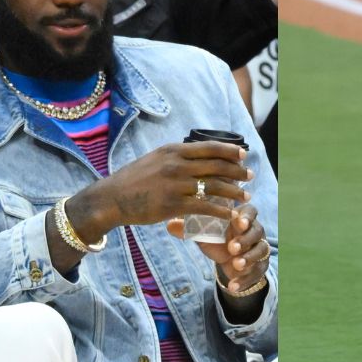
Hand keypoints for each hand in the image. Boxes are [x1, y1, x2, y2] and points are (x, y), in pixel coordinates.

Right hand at [69, 141, 252, 241]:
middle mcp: (176, 165)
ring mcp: (175, 185)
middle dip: (237, 171)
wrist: (111, 199)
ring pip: (214, 187)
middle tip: (250, 176)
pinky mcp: (173, 205)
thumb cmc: (133, 180)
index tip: (243, 154)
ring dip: (234, 192)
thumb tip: (195, 156)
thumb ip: (175, 158)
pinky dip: (221, 211)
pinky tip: (231, 214)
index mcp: (173, 151)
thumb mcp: (154, 160)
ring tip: (246, 196)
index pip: (209, 147)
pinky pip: (204, 208)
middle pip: (216, 166)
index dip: (230, 150)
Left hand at [169, 203, 269, 292]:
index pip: (250, 211)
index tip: (237, 222)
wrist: (229, 260)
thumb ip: (189, 229)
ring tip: (236, 265)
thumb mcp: (204, 234)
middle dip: (245, 239)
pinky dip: (245, 280)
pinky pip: (257, 272)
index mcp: (241, 218)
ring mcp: (259, 248)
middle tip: (232, 247)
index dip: (246, 216)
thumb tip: (170, 225)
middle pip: (257, 231)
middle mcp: (254, 231)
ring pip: (261, 250)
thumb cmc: (217, 239)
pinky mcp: (260, 266)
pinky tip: (233, 286)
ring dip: (249, 258)